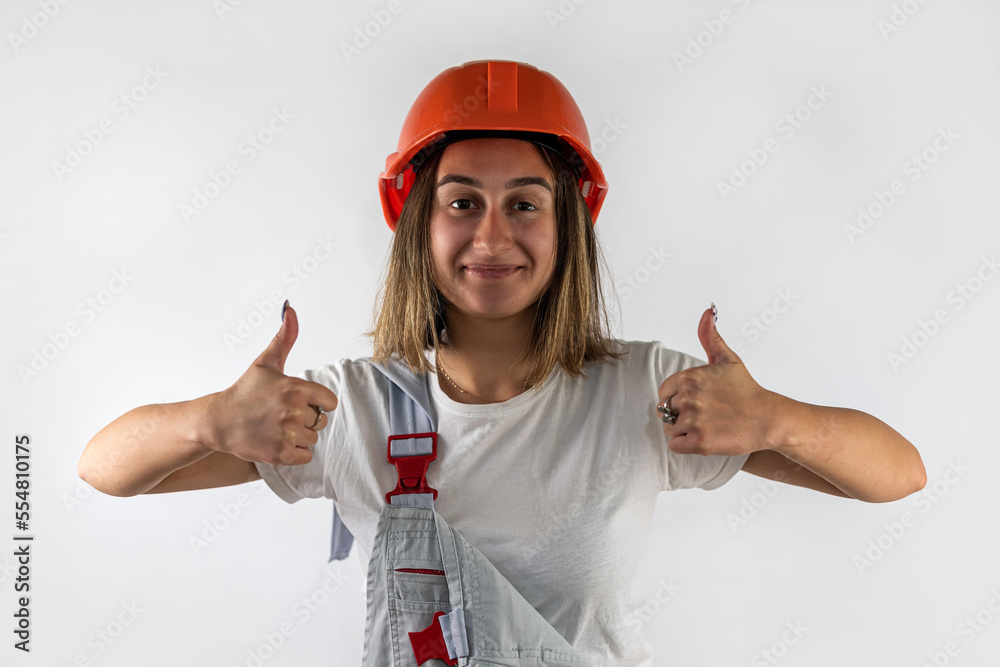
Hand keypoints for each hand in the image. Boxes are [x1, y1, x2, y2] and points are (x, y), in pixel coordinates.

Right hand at [206, 303, 338, 465]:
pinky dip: (295, 452)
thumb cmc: (245, 391)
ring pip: (313, 438)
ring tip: (277, 427)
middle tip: (281, 415)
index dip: (316, 402)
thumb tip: (290, 308)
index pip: (329, 402)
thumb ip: (284, 337)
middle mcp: (293, 411)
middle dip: (306, 419)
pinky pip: (306, 456)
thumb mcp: (266, 362)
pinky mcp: (279, 454)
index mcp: (295, 388)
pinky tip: (277, 441)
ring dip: (300, 436)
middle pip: (321, 421)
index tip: (297, 401)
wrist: (218, 421)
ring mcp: (286, 434)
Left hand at [657, 306, 776, 456]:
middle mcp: (689, 397)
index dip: (677, 399)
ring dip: (683, 431)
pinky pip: (675, 446)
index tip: (696, 402)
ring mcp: (694, 420)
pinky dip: (685, 445)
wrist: (768, 418)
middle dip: (680, 415)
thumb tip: (708, 311)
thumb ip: (710, 336)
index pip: (664, 392)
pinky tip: (703, 438)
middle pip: (666, 411)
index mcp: (690, 377)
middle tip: (704, 416)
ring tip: (706, 427)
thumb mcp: (727, 359)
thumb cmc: (746, 390)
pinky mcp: (699, 442)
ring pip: (669, 429)